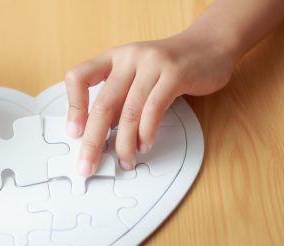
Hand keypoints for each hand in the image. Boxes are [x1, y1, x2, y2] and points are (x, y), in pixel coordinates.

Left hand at [65, 32, 234, 174]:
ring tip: (125, 160)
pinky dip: (147, 133)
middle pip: (103, 104)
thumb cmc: (168, 65)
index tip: (74, 132)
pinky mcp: (176, 74)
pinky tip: (145, 145)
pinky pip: (154, 109)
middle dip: (93, 140)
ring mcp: (152, 64)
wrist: (210, 44)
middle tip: (88, 163)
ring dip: (125, 143)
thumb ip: (119, 98)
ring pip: (129, 112)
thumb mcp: (135, 75)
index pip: (79, 77)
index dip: (73, 107)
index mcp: (113, 58)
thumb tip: (99, 134)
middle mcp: (129, 58)